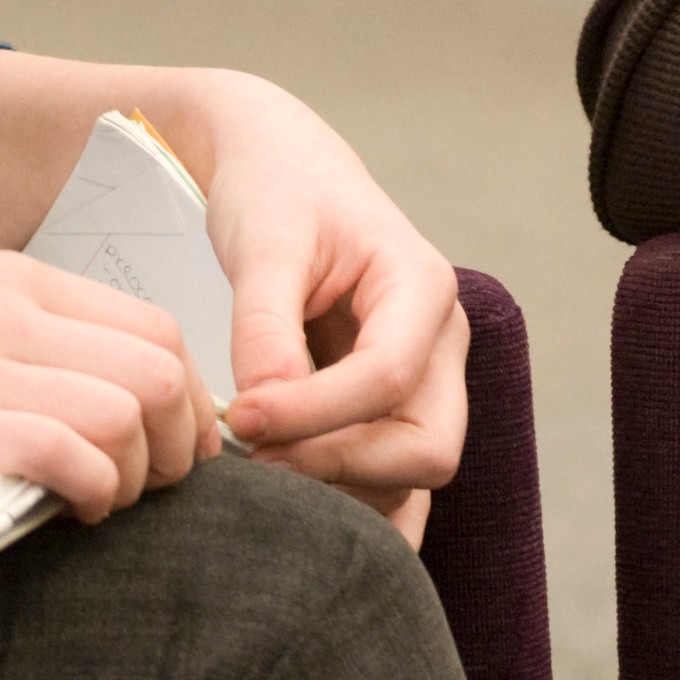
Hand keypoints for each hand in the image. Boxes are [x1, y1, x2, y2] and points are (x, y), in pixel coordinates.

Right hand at [0, 253, 206, 521]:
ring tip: (108, 504)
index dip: (187, 398)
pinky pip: (74, 452)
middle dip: (183, 439)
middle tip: (159, 488)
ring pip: (130, 408)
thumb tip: (98, 401)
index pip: (150, 325)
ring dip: (142, 472)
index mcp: (3, 279)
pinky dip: (98, 491)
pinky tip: (75, 513)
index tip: (174, 448)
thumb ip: (11, 344)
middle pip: (160, 365)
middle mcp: (1, 309)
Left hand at [138, 72, 466, 540]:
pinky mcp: (392, 413)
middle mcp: (439, 344)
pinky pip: (391, 486)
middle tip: (256, 460)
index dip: (313, 414)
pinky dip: (345, 505)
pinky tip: (286, 504)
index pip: (388, 378)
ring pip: (408, 479)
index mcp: (422, 287)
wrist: (282, 174)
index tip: (240, 418)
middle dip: (341, 467)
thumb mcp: (264, 242)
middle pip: (428, 448)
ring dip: (335, 490)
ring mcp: (424, 384)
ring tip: (254, 467)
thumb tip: (263, 417)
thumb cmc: (277, 192)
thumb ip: (265, 327)